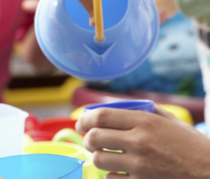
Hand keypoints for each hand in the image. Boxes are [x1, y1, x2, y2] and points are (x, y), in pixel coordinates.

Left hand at [76, 105, 209, 178]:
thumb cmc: (194, 148)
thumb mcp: (173, 123)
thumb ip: (149, 112)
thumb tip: (124, 106)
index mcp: (145, 121)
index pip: (101, 116)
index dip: (85, 118)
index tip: (81, 123)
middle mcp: (139, 141)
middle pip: (94, 136)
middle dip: (87, 138)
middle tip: (91, 140)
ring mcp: (139, 164)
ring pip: (99, 159)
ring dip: (98, 157)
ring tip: (104, 155)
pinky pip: (111, 178)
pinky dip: (111, 175)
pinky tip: (119, 172)